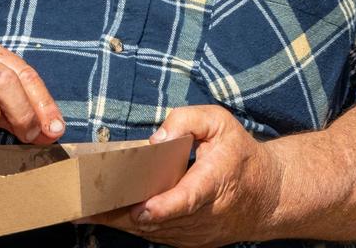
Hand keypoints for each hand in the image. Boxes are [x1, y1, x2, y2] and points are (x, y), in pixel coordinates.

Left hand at [89, 105, 283, 247]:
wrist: (270, 196)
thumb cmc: (240, 154)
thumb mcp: (219, 122)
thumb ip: (187, 120)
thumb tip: (156, 139)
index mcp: (215, 181)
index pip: (188, 199)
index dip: (163, 207)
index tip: (140, 209)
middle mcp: (207, 214)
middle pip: (161, 220)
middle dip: (122, 214)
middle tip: (85, 207)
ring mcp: (199, 232)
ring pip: (156, 232)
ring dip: (121, 223)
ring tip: (84, 211)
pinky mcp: (192, 240)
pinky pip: (159, 237)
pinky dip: (133, 228)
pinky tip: (107, 217)